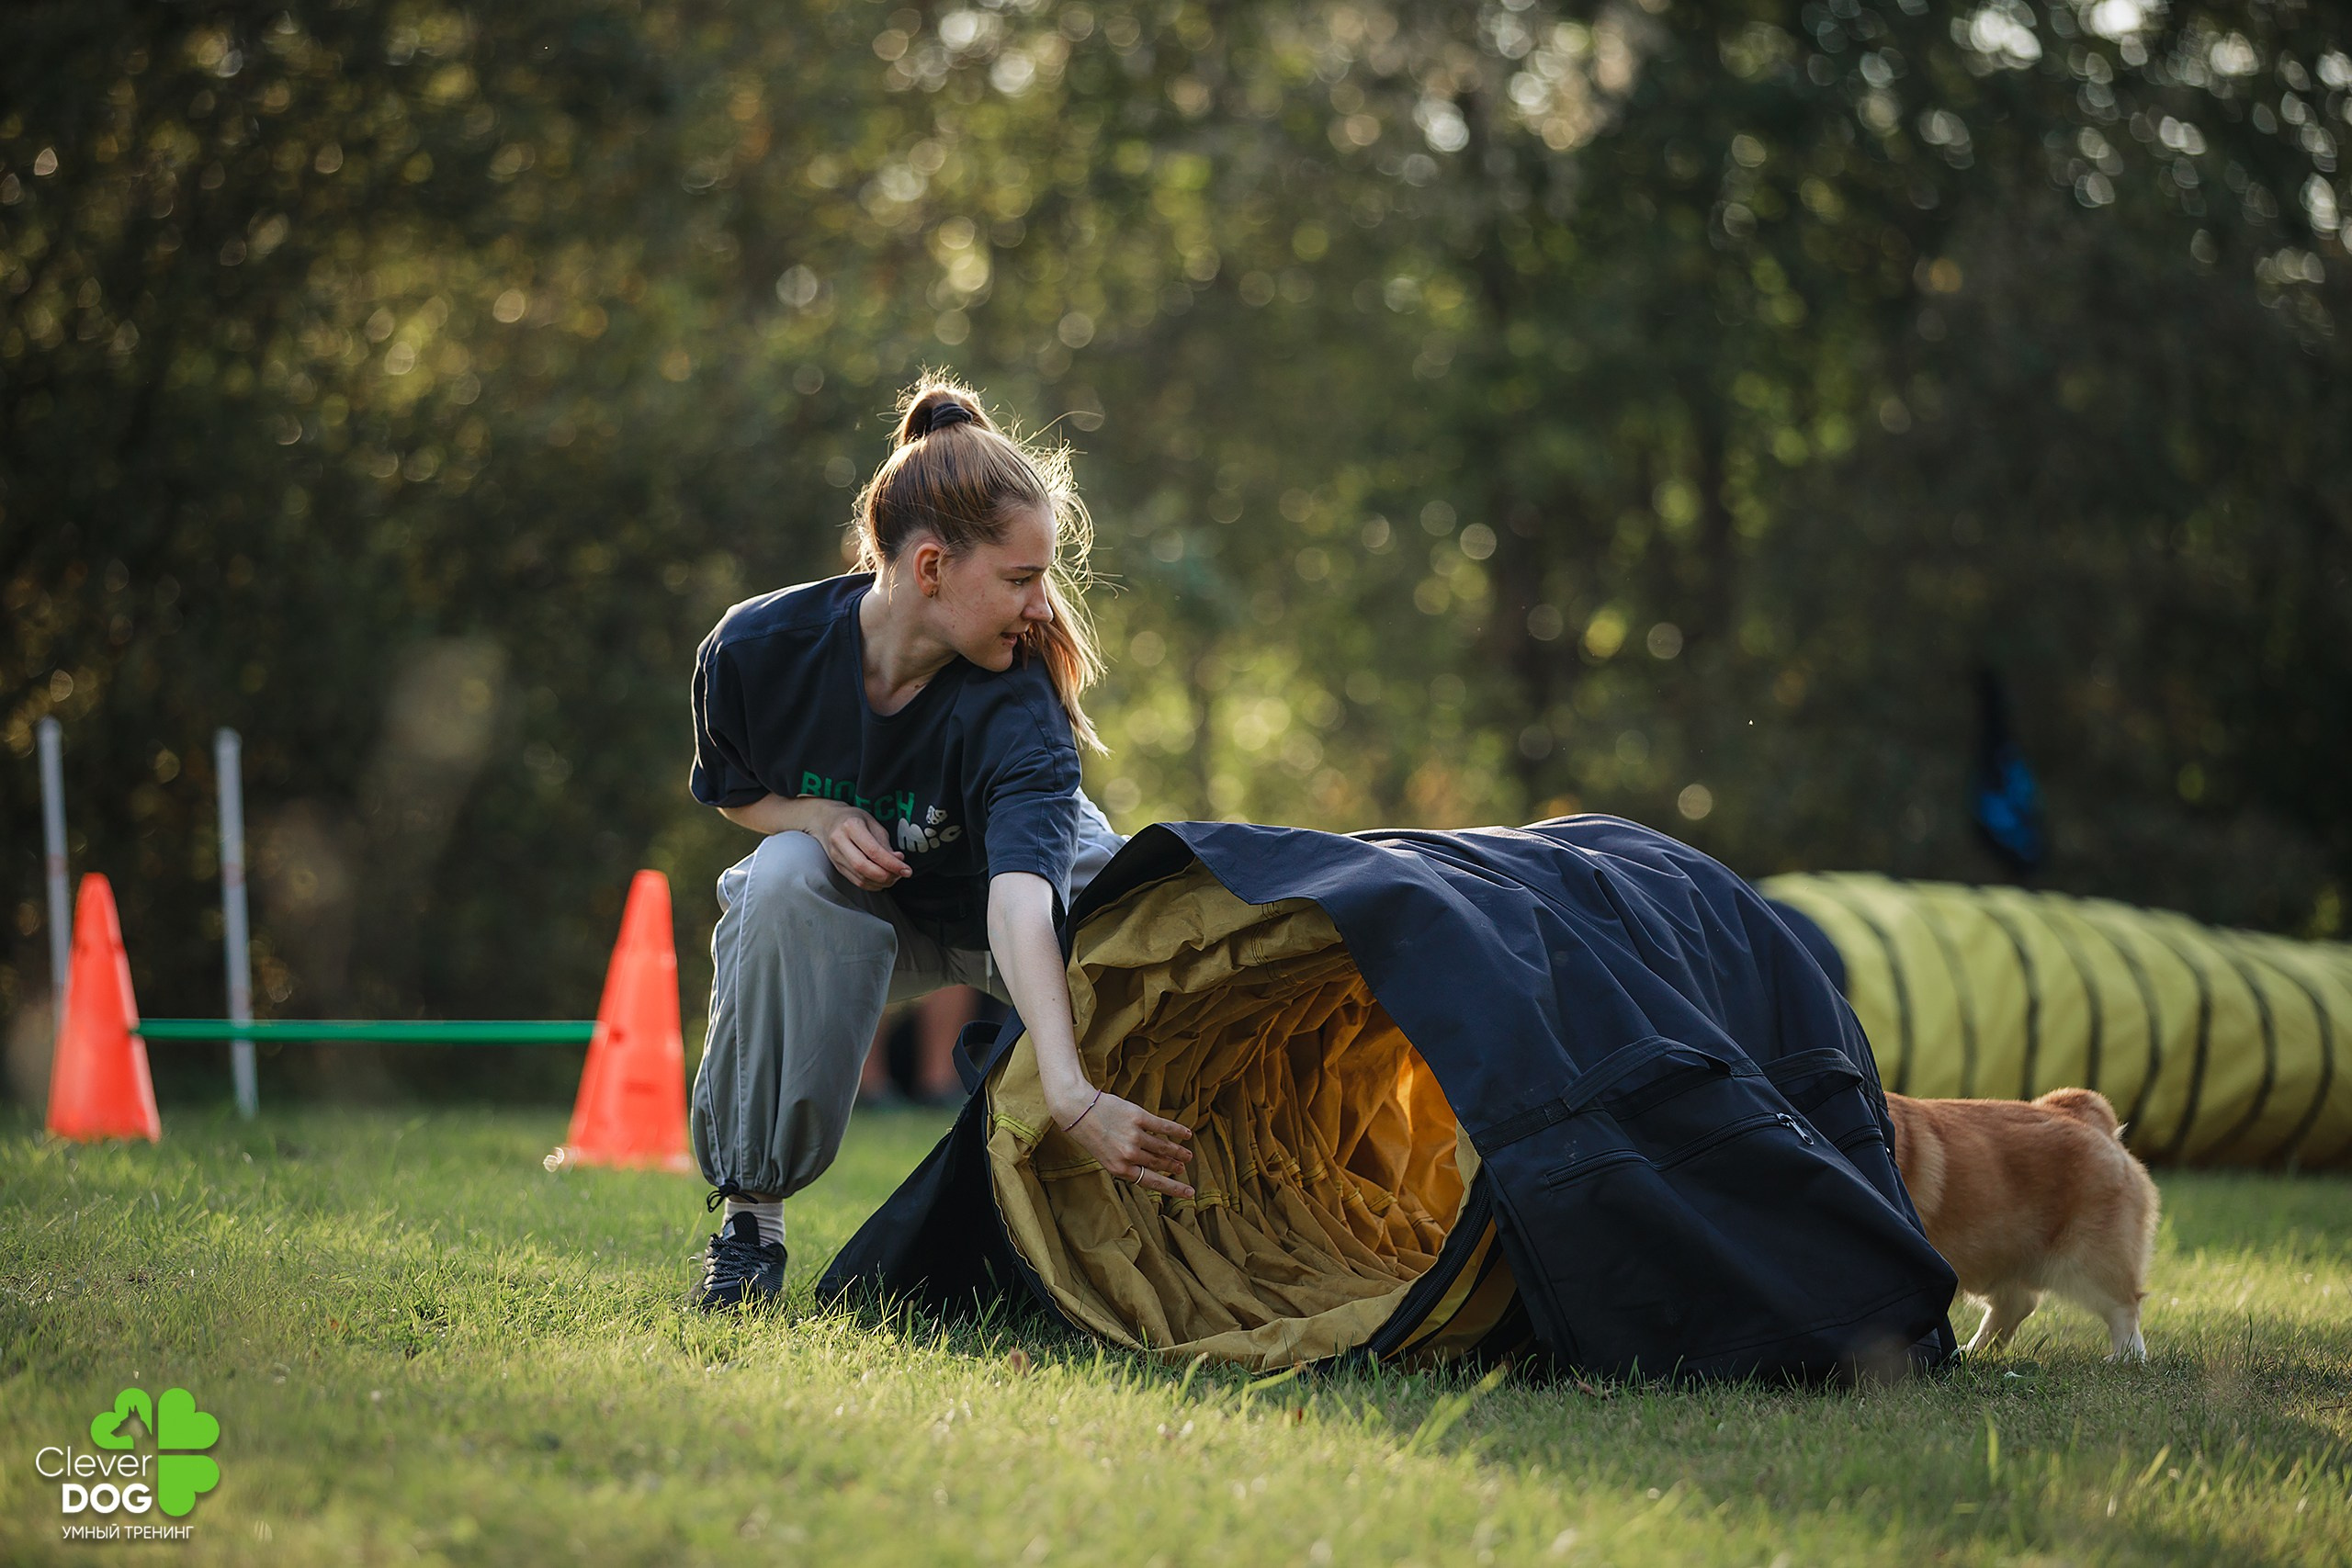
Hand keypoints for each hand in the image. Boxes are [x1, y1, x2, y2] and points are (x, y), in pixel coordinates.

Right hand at [811, 800, 911, 889]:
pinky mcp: (837, 867)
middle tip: (901, 874)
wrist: (826, 820)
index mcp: (851, 826)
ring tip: (894, 876)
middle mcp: (840, 842)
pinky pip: (857, 881)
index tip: (906, 870)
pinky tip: (882, 879)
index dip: (892, 864)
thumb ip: (885, 844)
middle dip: (886, 876)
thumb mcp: (872, 823)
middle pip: (864, 868)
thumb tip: (898, 861)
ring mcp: (836, 856)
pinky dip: (873, 884)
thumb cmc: (853, 819)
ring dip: (881, 882)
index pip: (873, 851)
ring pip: (860, 878)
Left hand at [1053, 1086, 1194, 1198]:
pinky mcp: (1138, 1117)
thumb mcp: (1105, 1156)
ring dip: (1178, 1152)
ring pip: (1164, 1147)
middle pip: (1159, 1163)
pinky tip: (1186, 1134)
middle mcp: (1128, 1155)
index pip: (1153, 1182)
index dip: (1173, 1188)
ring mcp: (1134, 1136)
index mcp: (1119, 1169)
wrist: (1078, 1109)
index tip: (1188, 1193)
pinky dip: (1177, 1131)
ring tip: (1187, 1155)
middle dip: (1174, 1167)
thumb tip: (1152, 1165)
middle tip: (1184, 1169)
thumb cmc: (1090, 1134)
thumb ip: (1126, 1163)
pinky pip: (1163, 1126)